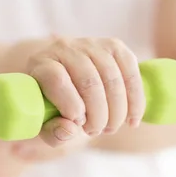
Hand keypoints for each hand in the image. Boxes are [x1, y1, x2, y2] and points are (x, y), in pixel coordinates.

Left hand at [24, 36, 145, 147]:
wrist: (66, 85)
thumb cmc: (52, 107)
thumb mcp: (46, 125)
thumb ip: (53, 132)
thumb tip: (70, 130)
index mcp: (40, 65)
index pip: (56, 79)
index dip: (70, 104)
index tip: (79, 124)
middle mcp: (63, 48)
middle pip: (88, 80)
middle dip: (97, 114)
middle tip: (95, 132)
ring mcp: (90, 44)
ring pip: (111, 77)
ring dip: (116, 110)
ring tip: (109, 128)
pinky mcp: (113, 46)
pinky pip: (130, 71)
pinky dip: (135, 99)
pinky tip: (132, 120)